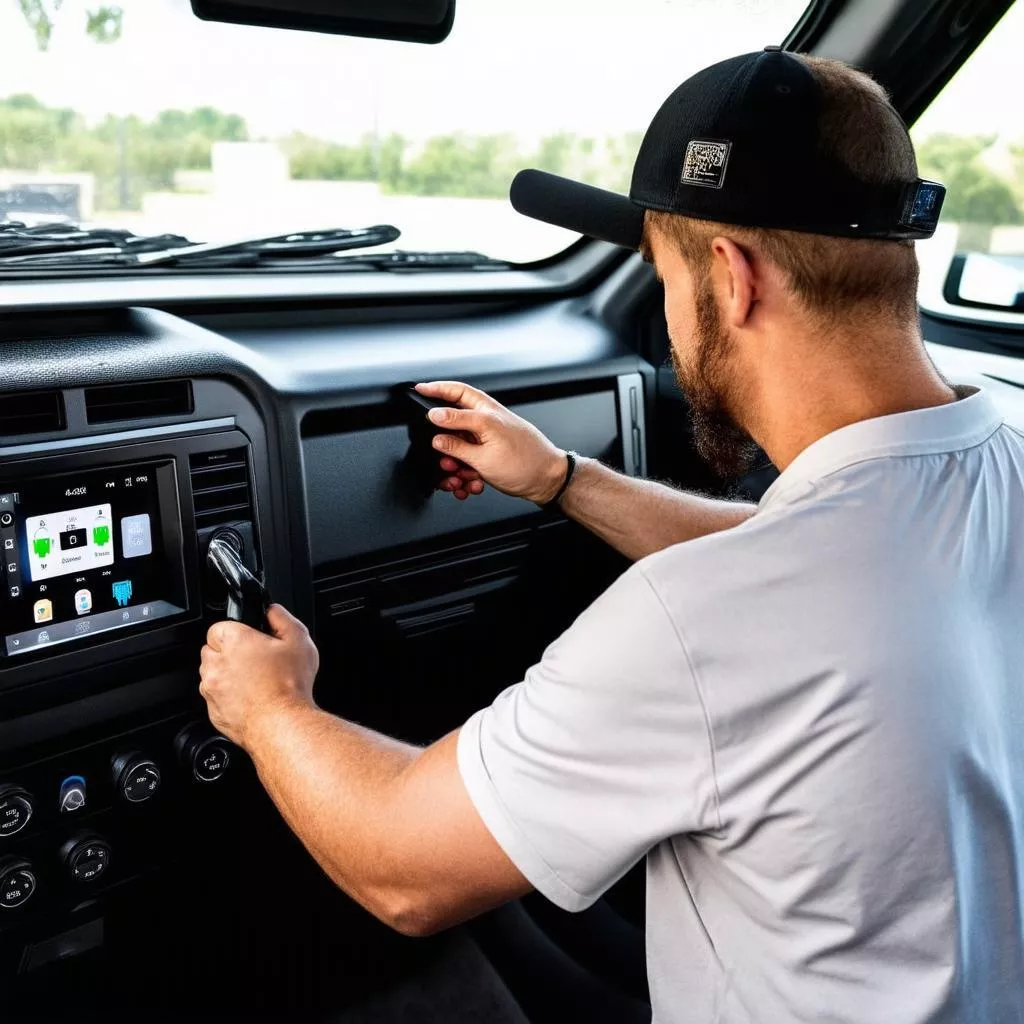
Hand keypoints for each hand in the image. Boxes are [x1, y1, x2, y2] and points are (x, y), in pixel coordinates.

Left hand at [199, 604, 319, 751]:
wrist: (282, 724)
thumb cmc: (289, 686)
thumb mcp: (299, 640)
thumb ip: (283, 618)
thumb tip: (273, 611)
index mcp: (233, 641)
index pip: (219, 627)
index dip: (237, 633)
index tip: (250, 641)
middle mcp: (216, 664)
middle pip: (212, 651)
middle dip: (229, 654)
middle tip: (255, 662)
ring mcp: (211, 690)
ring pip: (212, 676)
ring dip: (227, 676)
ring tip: (255, 683)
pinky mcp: (213, 712)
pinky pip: (216, 700)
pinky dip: (229, 699)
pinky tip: (253, 700)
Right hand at [414, 381, 568, 504]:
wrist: (549, 481)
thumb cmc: (526, 464)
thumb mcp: (483, 454)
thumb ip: (456, 441)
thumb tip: (435, 425)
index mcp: (485, 413)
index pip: (455, 393)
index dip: (435, 390)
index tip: (418, 390)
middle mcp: (487, 422)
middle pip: (452, 425)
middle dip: (445, 446)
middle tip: (445, 460)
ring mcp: (490, 438)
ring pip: (459, 448)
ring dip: (457, 466)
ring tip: (462, 478)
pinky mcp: (493, 453)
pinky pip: (471, 461)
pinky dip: (468, 474)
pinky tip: (472, 484)